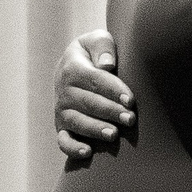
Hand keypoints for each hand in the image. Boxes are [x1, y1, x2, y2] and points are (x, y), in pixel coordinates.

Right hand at [52, 29, 132, 159]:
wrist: (72, 66)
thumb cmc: (93, 53)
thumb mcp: (97, 39)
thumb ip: (103, 45)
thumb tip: (107, 65)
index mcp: (73, 68)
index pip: (94, 80)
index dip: (113, 90)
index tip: (130, 100)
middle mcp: (64, 91)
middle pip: (88, 103)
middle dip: (110, 112)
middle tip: (130, 119)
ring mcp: (62, 110)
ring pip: (77, 122)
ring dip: (95, 129)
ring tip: (113, 135)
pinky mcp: (62, 127)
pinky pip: (63, 140)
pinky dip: (72, 148)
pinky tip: (87, 152)